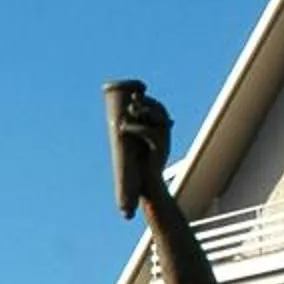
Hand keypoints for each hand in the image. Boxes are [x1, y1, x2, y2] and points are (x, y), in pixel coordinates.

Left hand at [110, 82, 172, 217]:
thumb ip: (132, 136)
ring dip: (143, 112)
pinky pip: (150, 134)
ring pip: (159, 120)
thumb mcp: (135, 149)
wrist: (147, 188)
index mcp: (161, 133)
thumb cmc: (139, 170)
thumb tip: (118, 122)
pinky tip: (124, 128)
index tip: (134, 95)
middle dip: (147, 103)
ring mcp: (164, 143)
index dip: (149, 101)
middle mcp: (165, 136)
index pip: (160, 110)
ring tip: (129, 111)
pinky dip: (136, 128)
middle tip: (132, 100)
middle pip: (161, 112)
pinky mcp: (159, 151)